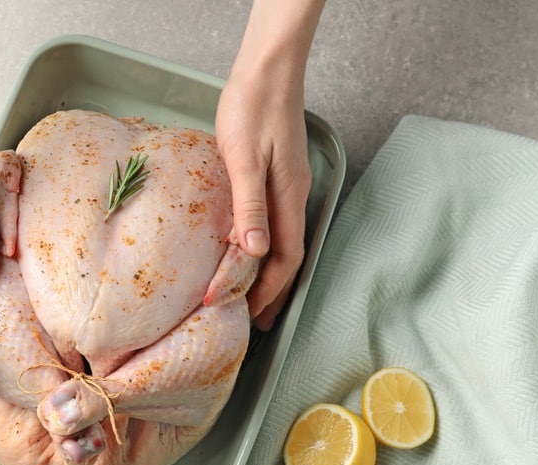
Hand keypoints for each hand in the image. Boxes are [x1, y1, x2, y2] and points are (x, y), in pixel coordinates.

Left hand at [215, 73, 311, 330]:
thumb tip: (256, 250)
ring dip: (270, 272)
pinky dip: (264, 246)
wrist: (267, 70)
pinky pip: (274, 222)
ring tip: (253, 296)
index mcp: (288, 197)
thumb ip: (250, 204)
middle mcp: (293, 196)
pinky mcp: (276, 175)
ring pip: (283, 241)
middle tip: (257, 320)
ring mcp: (287, 185)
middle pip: (289, 256)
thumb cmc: (253, 107)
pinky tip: (248, 250)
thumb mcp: (245, 158)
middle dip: (275, 291)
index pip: (286, 258)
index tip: (250, 314)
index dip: (270, 290)